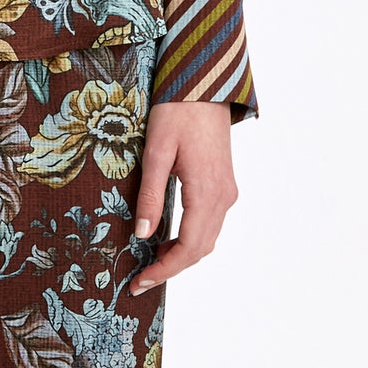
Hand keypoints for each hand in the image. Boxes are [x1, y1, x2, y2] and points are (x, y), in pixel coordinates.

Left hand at [128, 99, 238, 296]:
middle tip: (140, 278)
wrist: (205, 85)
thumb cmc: (177, 112)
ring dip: (181, 254)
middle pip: (200, 249)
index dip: (164, 270)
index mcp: (206, 192)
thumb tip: (142, 234)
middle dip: (171, 267)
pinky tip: (169, 238)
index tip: (140, 283)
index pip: (188, 247)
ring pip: (207, 238)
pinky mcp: (224, 184)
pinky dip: (191, 238)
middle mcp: (223, 196)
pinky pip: (210, 222)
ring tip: (151, 261)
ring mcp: (227, 191)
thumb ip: (150, 196)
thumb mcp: (156, 153)